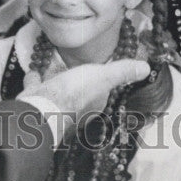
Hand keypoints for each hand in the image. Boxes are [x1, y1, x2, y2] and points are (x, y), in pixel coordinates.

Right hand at [30, 59, 149, 126]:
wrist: (40, 109)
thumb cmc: (74, 94)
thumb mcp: (103, 78)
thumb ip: (122, 72)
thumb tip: (147, 68)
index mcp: (93, 107)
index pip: (101, 95)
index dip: (102, 84)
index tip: (101, 74)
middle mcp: (74, 112)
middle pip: (78, 95)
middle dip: (77, 87)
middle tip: (78, 73)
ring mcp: (53, 108)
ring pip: (57, 94)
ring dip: (56, 84)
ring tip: (55, 72)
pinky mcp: (35, 103)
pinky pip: (37, 90)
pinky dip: (35, 81)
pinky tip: (33, 72)